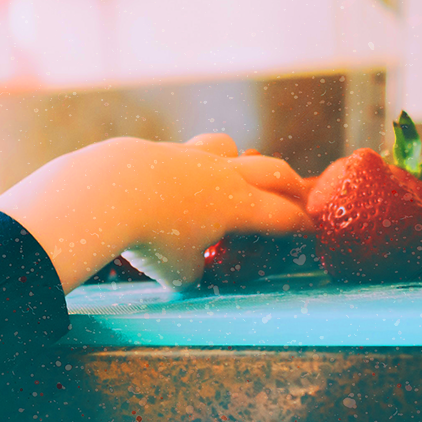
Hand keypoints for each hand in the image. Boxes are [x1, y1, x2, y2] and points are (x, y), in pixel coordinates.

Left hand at [0, 134, 313, 290]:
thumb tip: (191, 269)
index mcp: (239, 206)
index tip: (311, 230)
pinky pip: (189, 151)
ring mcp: (192, 157)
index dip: (301, 226)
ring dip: (241, 159)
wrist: (110, 191)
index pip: (283, 216)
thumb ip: (194, 272)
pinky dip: (195, 162)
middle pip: (272, 172)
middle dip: (289, 184)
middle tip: (297, 194)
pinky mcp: (162, 150)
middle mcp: (224, 176)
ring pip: (229, 148)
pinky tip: (181, 174)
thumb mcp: (179, 273)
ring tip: (239, 169)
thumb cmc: (152, 238)